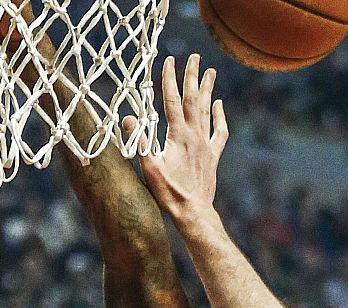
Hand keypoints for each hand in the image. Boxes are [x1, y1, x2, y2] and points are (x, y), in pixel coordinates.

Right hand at [138, 55, 226, 221]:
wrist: (193, 211)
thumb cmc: (169, 192)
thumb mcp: (149, 167)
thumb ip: (140, 141)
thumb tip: (127, 119)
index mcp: (178, 135)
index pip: (171, 100)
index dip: (169, 79)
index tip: (169, 61)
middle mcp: (195, 135)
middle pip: (193, 99)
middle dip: (192, 76)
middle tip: (195, 57)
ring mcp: (206, 144)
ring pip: (207, 110)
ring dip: (208, 89)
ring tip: (210, 71)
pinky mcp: (213, 155)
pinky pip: (219, 131)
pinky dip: (219, 116)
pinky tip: (219, 105)